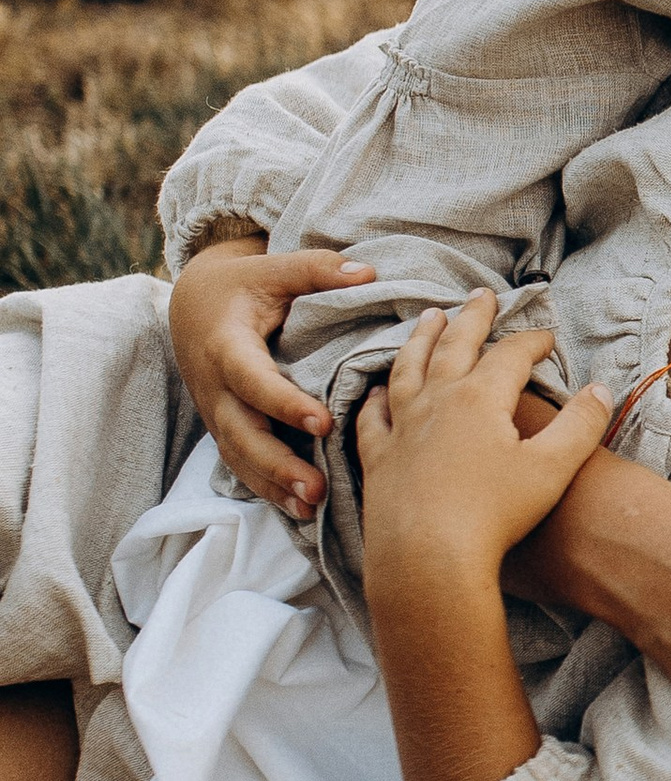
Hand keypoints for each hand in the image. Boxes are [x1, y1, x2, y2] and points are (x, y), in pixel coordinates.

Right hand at [168, 238, 377, 517]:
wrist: (192, 305)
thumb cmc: (241, 287)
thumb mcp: (272, 268)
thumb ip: (316, 270)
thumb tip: (367, 272)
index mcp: (226, 346)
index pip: (252, 380)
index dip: (284, 403)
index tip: (323, 423)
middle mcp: (215, 387)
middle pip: (241, 433)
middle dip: (277, 464)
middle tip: (317, 488)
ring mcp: (217, 413)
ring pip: (239, 458)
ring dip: (273, 486)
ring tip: (311, 508)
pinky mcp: (225, 429)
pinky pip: (242, 466)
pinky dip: (267, 490)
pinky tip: (300, 512)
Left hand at [355, 296, 613, 599]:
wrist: (428, 559)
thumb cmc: (495, 516)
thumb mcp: (552, 470)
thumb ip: (580, 425)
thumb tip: (599, 389)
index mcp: (480, 397)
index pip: (511, 354)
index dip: (532, 341)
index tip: (547, 337)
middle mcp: (437, 401)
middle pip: (455, 344)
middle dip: (473, 317)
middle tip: (482, 295)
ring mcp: (402, 427)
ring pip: (409, 367)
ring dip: (421, 338)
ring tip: (428, 318)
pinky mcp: (379, 458)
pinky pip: (374, 416)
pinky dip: (377, 397)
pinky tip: (378, 390)